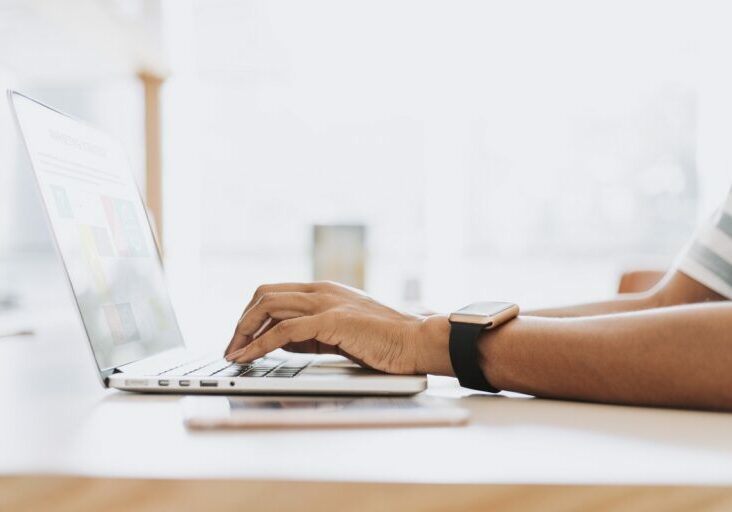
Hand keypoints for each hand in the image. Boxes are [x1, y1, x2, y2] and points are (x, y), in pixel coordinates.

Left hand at [224, 281, 452, 374]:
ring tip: (234, 355)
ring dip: (244, 332)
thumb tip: (279, 341)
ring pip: (268, 306)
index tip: (240, 338)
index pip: (274, 293)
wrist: (416, 341)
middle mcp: (321, 290)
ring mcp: (326, 302)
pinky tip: (249, 357)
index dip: (251, 315)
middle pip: (264, 294)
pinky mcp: (332, 321)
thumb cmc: (384, 340)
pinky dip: (260, 345)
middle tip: (231, 348)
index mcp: (323, 289)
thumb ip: (311, 332)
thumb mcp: (340, 332)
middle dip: (241, 322)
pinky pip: (283, 331)